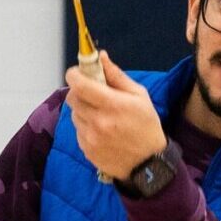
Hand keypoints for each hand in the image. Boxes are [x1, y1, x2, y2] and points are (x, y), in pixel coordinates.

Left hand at [64, 51, 167, 181]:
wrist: (148, 163)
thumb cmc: (146, 125)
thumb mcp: (139, 96)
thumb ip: (116, 75)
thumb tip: (101, 56)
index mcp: (112, 105)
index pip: (80, 84)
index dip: (75, 74)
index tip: (78, 72)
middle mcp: (98, 122)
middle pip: (72, 98)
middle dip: (79, 91)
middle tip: (91, 92)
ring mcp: (90, 138)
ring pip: (74, 114)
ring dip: (83, 109)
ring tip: (101, 114)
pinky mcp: (86, 150)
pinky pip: (78, 130)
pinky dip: (85, 126)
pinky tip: (101, 130)